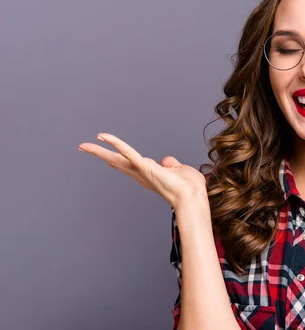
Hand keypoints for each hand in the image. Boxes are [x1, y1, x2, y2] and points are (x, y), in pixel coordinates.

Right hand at [78, 132, 207, 210]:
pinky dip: (117, 144)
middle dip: (100, 154)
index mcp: (148, 174)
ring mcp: (141, 170)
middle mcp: (140, 173)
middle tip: (83, 147)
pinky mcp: (145, 166)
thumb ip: (171, 165)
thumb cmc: (189, 186)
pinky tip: (104, 138)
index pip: (127, 163)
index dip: (116, 156)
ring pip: (116, 157)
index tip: (104, 152)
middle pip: (116, 161)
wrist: (192, 196)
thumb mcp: (179, 171)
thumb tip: (166, 160)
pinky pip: (128, 153)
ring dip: (100, 150)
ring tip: (84, 145)